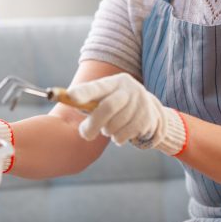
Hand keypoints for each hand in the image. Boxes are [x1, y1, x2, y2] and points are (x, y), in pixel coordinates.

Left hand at [65, 73, 186, 155]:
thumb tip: (73, 112)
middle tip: (86, 135)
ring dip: (107, 131)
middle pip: (107, 107)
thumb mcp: (104, 98)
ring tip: (109, 128)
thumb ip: (88, 103)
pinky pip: (123, 135)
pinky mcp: (146, 119)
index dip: (83, 92)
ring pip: (114, 125)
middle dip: (93, 124)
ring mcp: (140, 103)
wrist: (150, 110)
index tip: (70, 96)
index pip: (96, 87)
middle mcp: (129, 89)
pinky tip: (121, 132)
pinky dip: (117, 138)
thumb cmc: (116, 104)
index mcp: (114, 82)